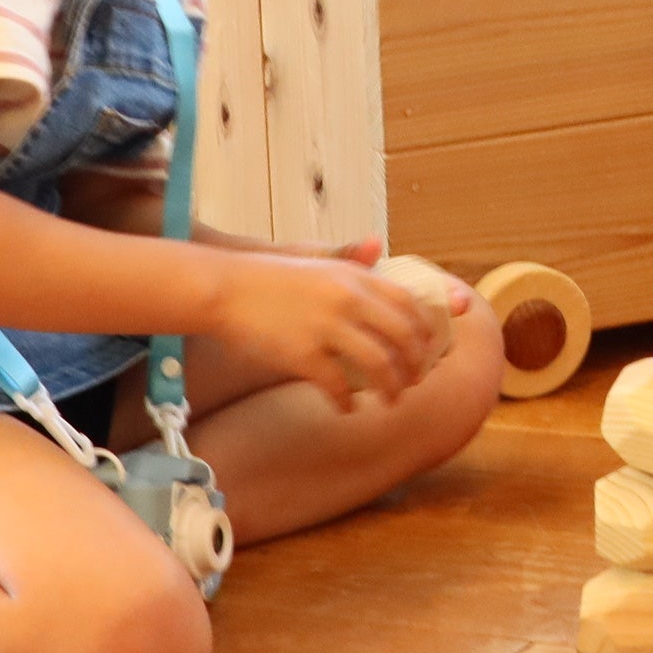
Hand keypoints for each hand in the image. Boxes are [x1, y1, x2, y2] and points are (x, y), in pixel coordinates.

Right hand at [214, 243, 448, 407]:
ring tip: (390, 400)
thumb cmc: (269, 277)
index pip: (408, 303)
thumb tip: (377, 244)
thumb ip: (350, 261)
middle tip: (412, 382)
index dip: (424, 330)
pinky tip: (346, 408)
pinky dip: (347, 402)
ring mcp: (327, 327)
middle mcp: (348, 299)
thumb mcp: (315, 261)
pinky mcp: (304, 354)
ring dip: (391, 388)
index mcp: (354, 276)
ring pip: (379, 365)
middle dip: (414, 365)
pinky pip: (339, 386)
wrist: (225, 288)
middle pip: (402, 337)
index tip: (426, 349)